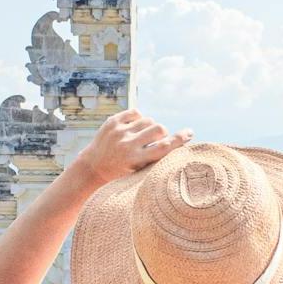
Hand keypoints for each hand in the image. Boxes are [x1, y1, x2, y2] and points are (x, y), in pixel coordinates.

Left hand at [68, 109, 191, 187]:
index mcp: (135, 160)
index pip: (164, 147)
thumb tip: (181, 140)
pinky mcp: (112, 122)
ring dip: (150, 127)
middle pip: (159, 129)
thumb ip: (156, 156)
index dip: (179, 139)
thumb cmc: (122, 171)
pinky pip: (136, 112)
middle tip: (156, 139)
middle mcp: (127, 145)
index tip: (189, 133)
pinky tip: (133, 129)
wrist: (93, 166)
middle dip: (162, 133)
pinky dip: (139, 119)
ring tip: (141, 136)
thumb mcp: (139, 170)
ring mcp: (119, 132)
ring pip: (148, 120)